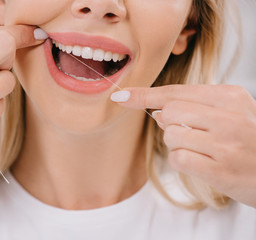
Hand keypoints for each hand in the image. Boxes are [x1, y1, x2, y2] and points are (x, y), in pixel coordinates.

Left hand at [112, 85, 255, 207]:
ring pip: (171, 136)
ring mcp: (225, 144)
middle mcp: (229, 117)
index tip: (122, 96)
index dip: (144, 95)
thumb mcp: (231, 114)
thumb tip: (157, 111)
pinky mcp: (220, 170)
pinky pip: (178, 159)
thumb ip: (194, 108)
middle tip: (192, 133)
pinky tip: (203, 164)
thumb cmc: (250, 141)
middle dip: (170, 124)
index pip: (175, 92)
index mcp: (231, 97)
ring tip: (204, 150)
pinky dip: (182, 161)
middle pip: (169, 112)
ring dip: (178, 144)